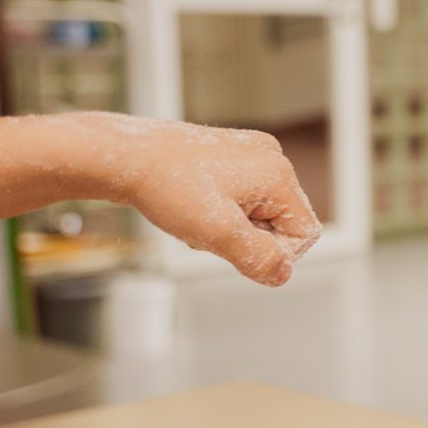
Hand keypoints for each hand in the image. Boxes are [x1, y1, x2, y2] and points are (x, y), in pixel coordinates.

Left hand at [67, 112, 322, 286]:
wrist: (122, 156)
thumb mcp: (218, 234)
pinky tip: (193, 206)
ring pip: (260, 213)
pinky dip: (220, 211)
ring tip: (197, 216)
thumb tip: (282, 274)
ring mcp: (249, 153)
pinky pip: (241, 198)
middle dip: (249, 238)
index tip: (235, 248)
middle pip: (282, 223)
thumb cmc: (165, 186)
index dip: (274, 253)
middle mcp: (270, 158)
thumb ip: (259, 259)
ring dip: (232, 227)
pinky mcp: (229, 155)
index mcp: (278, 174)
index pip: (305, 234)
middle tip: (210, 230)